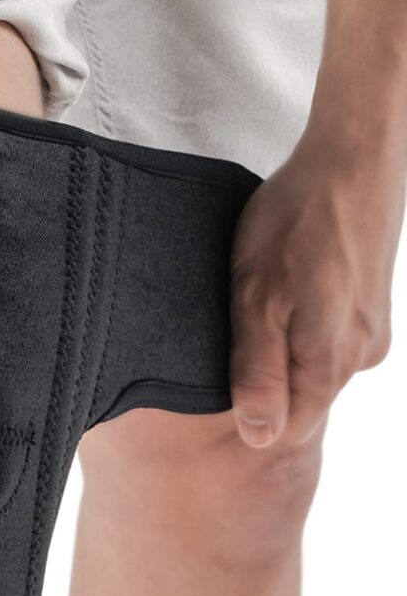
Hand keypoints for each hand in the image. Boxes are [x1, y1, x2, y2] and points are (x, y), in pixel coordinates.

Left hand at [229, 130, 404, 448]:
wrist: (350, 157)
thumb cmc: (294, 224)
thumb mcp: (254, 300)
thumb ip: (257, 371)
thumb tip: (258, 438)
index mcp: (331, 362)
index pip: (287, 431)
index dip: (248, 413)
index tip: (224, 373)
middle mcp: (361, 356)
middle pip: (301, 400)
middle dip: (263, 380)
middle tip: (235, 328)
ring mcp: (370, 329)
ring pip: (313, 367)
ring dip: (280, 348)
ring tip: (259, 301)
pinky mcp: (370, 305)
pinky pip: (327, 337)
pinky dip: (299, 324)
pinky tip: (285, 290)